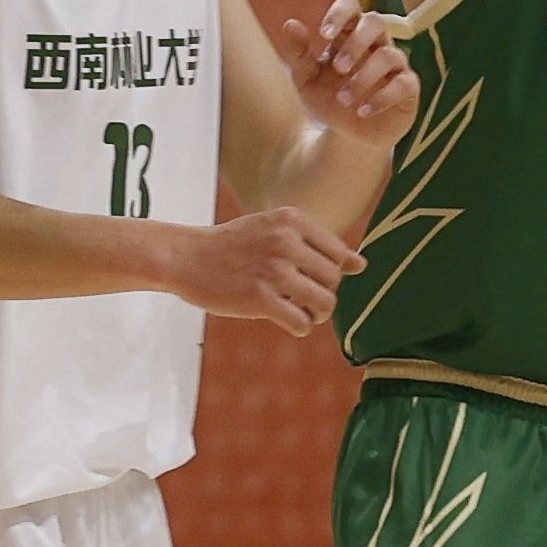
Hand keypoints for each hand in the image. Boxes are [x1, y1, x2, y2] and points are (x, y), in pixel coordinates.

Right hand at [151, 206, 357, 335]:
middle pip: (334, 279)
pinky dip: (301, 326)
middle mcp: (286, 241)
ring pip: (325, 303)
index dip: (332, 272)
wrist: (185, 256)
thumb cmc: (233, 245)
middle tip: (302, 297)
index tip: (311, 278)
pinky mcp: (259, 298)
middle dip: (324, 293)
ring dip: (317, 314)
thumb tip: (361, 265)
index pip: (340, 253)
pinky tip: (288, 321)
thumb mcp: (273, 227)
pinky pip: (302, 322)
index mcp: (293, 220)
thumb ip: (316, 242)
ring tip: (301, 311)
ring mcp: (274, 270)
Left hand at [286, 0, 417, 142]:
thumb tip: (290, 24)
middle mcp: (375, 44)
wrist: (347, 135)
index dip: (340, 14)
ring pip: (389, 56)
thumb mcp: (307, 79)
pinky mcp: (408, 89)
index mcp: (349, 34)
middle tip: (338, 68)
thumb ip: (298, 54)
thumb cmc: (328, 98)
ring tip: (343, 99)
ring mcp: (395, 65)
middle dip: (356, 42)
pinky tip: (363, 111)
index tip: (324, 34)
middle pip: (376, 22)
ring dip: (364, 77)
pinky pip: (405, 84)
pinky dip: (383, 98)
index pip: (351, 7)